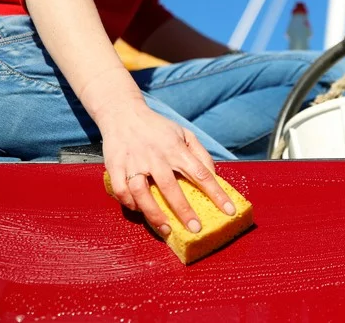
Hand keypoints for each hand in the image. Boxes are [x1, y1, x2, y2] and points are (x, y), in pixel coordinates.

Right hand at [95, 96, 235, 236]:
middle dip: (184, 211)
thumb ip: (200, 153)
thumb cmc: (158, 128)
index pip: (201, 173)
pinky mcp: (115, 166)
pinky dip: (130, 204)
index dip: (217, 194)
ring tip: (166, 229)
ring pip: (141, 192)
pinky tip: (139, 210)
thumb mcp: (184, 133)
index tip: (229, 210)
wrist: (123, 114)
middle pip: (170, 187)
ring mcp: (134, 162)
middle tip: (195, 229)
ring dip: (153, 213)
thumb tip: (213, 175)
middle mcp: (155, 157)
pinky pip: (121, 191)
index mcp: (176, 148)